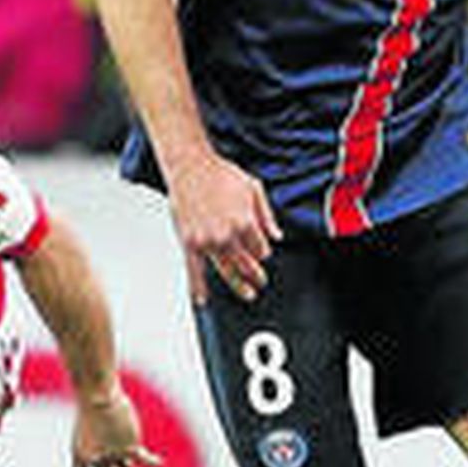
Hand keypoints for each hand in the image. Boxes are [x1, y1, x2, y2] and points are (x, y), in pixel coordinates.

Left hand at [71, 383, 161, 466]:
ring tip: (125, 444)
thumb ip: (99, 445)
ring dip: (127, 462)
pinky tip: (159, 462)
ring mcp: (113, 456)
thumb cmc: (91, 405)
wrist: (99, 397)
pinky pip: (143, 460)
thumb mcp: (88, 424)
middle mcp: (95, 460)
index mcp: (80, 454)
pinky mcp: (130, 449)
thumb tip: (122, 464)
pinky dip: (152, 462)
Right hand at [166, 149, 281, 304]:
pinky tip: (202, 299)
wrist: (190, 167)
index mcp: (245, 222)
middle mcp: (226, 235)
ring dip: (238, 285)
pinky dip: (198, 287)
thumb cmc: (220, 174)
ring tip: (248, 293)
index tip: (261, 252)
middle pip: (246, 264)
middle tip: (261, 282)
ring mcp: (207, 241)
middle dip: (256, 275)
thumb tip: (277, 236)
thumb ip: (267, 215)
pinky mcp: (189, 242)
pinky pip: (193, 270)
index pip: (261, 249)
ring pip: (226, 270)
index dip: (263, 252)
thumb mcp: (253, 188)